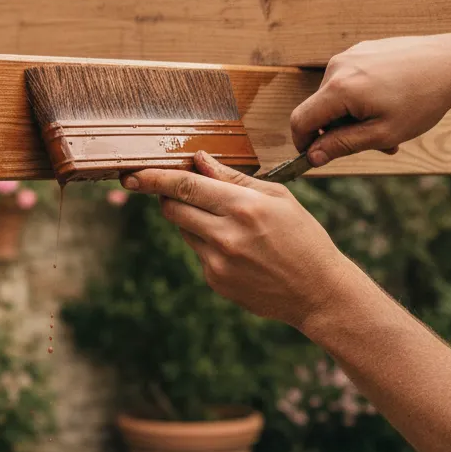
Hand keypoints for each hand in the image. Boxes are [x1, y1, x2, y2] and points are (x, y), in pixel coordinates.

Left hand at [122, 152, 359, 332]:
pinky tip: (239, 250)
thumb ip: (233, 179)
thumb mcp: (277, 198)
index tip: (131, 173)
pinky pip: (197, 252)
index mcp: (243, 208)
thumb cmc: (302, 237)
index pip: (184, 186)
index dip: (153, 178)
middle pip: (172, 208)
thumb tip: (198, 159)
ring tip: (228, 223)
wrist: (318, 292)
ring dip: (192, 218)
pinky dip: (207, 242)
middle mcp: (226, 235)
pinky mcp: (215, 281)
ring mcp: (217, 262)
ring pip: (183, 229)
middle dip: (167, 195)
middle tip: (176, 189)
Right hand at [290, 29, 450, 165]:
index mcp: (338, 89)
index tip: (317, 158)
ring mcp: (349, 55)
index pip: (301, 121)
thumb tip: (311, 156)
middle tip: (377, 144)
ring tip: (389, 123)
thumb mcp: (383, 133)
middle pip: (320, 109)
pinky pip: (350, 80)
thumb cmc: (422, 100)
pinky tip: (391, 101)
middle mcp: (337, 67)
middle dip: (340, 131)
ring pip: (336, 96)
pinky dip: (362, 97)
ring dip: (354, 115)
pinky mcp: (362, 50)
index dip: (303, 143)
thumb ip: (342, 145)